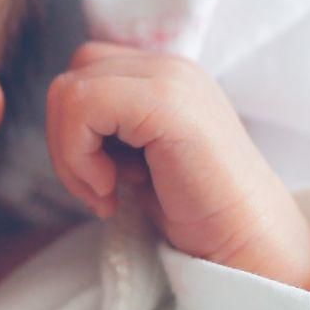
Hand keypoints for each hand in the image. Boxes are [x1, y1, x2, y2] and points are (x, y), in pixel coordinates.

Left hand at [45, 40, 309, 292]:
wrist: (248, 243)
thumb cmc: (195, 212)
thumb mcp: (140, 157)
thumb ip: (109, 128)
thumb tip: (61, 121)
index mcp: (163, 76)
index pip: (84, 73)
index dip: (75, 130)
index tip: (102, 179)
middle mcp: (168, 66)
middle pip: (71, 78)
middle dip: (65, 141)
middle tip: (100, 188)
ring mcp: (170, 78)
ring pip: (69, 91)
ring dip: (71, 153)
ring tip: (108, 190)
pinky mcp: (166, 101)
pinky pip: (82, 107)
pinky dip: (80, 156)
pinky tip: (115, 188)